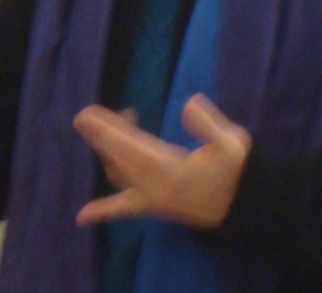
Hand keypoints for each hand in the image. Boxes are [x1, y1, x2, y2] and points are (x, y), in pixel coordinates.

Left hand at [72, 93, 251, 229]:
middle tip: (85, 115)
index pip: (132, 148)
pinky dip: (103, 210)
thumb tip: (188, 104)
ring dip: (106, 152)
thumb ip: (209, 123)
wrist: (241, 209)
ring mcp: (152, 200)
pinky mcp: (153, 207)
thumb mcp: (232, 145)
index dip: (109, 131)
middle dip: (100, 137)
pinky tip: (80, 216)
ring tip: (105, 125)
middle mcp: (156, 188)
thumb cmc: (236, 174)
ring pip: (119, 175)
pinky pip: (123, 208)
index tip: (88, 116)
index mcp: (173, 171)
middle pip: (119, 160)